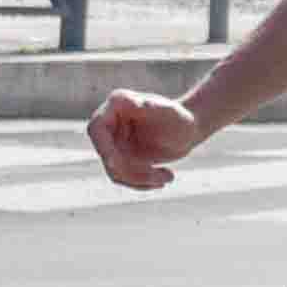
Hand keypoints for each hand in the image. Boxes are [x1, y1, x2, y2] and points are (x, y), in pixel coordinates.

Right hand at [88, 88, 205, 190]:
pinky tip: (165, 178)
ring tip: (169, 176)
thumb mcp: (171, 112)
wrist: (189, 130)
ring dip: (142, 179)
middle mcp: (110, 123)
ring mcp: (113, 142)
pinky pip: (123, 178)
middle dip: (132, 170)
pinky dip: (143, 183)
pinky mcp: (120, 158)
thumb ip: (152, 107)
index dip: (102, 147)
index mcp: (117, 105)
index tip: (115, 163)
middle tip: (162, 177)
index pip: (97, 129)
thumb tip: (135, 103)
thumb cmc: (181, 117)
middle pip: (107, 155)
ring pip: (115, 171)